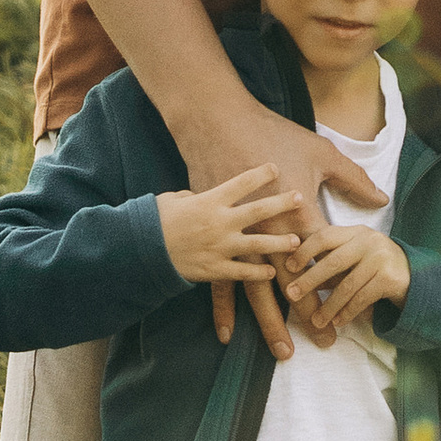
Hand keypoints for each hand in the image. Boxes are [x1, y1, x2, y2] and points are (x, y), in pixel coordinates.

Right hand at [157, 165, 304, 293]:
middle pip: (259, 211)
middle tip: (300, 197)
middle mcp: (219, 223)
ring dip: (279, 243)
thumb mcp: (175, 198)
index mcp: (210, 201)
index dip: (261, 174)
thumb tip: (205, 195)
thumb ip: (196, 196)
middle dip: (282, 203)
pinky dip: (259, 273)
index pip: (242, 182)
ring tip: (296, 241)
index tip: (276, 167)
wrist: (140, 251)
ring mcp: (219, 247)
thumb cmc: (154, 220)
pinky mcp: (215, 269)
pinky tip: (272, 271)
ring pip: (258, 245)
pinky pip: (243, 273)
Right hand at [183, 99, 381, 356]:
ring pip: (258, 292)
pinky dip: (224, 309)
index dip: (332, 294)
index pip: (322, 265)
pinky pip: (222, 281)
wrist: (218, 123)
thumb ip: (353, 180)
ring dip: (270, 323)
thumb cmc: (272, 134)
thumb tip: (380, 200)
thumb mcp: (321, 153)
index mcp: (299, 216)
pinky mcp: (220, 236)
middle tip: (324, 343)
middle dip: (308, 318)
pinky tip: (228, 334)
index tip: (344, 317)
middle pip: (292, 287)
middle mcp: (271, 235)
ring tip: (282, 350)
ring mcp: (242, 238)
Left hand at [283, 225, 410, 344]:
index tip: (289, 266)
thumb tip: (300, 283)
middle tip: (292, 294)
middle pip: (333, 261)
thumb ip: (330, 267)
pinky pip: (362, 298)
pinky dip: (348, 312)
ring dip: (329, 305)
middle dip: (310, 279)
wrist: (418, 275)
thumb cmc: (376, 267)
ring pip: (347, 285)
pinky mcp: (390, 278)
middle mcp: (370, 241)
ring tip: (316, 321)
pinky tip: (338, 322)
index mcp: (356, 232)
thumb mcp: (354, 260)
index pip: (325, 236)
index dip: (304, 251)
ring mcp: (381, 258)